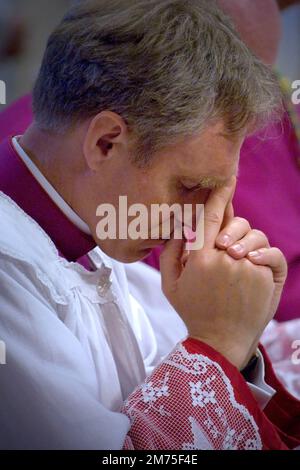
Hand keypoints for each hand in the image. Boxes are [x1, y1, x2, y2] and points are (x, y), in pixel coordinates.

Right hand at [160, 178, 279, 369]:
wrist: (220, 342)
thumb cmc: (193, 311)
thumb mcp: (170, 284)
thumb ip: (170, 252)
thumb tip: (180, 225)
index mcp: (199, 258)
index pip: (211, 216)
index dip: (219, 194)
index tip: (227, 178)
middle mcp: (225, 259)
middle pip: (235, 224)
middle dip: (233, 227)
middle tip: (227, 244)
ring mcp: (248, 269)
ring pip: (256, 237)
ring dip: (248, 242)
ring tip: (239, 260)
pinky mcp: (266, 278)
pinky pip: (272, 253)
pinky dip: (267, 253)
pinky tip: (256, 262)